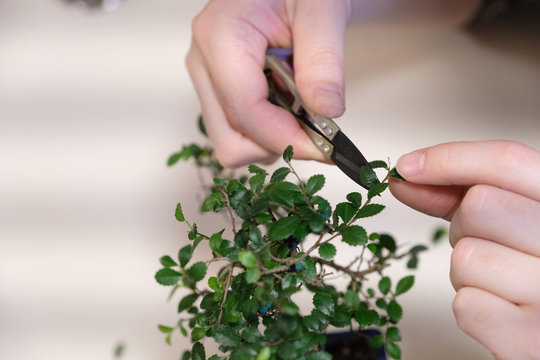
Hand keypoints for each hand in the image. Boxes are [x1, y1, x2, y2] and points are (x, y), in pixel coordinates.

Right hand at [186, 0, 349, 166]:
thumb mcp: (323, 10)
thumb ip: (324, 60)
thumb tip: (327, 111)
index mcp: (221, 36)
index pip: (245, 111)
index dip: (286, 138)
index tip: (324, 148)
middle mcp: (203, 60)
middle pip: (231, 140)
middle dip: (276, 142)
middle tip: (312, 126)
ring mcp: (205, 76)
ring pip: (231, 141)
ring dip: (271, 136)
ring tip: (297, 102)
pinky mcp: (215, 87)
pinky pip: (236, 129)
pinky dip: (266, 129)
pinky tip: (285, 100)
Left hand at [389, 140, 539, 358]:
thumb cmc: (534, 268)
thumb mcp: (513, 220)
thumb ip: (463, 195)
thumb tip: (406, 178)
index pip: (507, 161)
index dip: (449, 159)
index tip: (407, 167)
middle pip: (478, 206)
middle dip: (463, 225)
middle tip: (490, 244)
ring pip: (465, 257)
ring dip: (466, 271)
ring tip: (499, 281)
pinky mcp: (531, 338)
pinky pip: (465, 304)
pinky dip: (472, 306)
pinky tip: (502, 310)